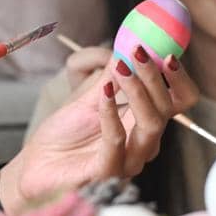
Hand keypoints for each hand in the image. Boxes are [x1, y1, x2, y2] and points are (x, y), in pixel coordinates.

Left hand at [0, 49, 197, 210]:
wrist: (36, 165)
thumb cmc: (65, 134)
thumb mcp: (88, 96)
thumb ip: (110, 74)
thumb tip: (127, 42)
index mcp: (145, 122)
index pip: (179, 100)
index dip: (179, 77)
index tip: (167, 51)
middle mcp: (144, 143)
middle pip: (167, 109)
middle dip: (155, 76)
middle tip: (140, 51)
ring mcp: (129, 161)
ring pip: (151, 125)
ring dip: (137, 91)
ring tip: (120, 67)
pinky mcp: (107, 174)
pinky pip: (117, 141)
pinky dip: (112, 112)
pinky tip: (103, 93)